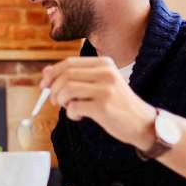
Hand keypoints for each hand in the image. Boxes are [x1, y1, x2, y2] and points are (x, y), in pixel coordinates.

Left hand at [40, 57, 156, 149]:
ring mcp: (105, 89)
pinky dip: (70, 114)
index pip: (69, 62)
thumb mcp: (99, 84)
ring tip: (68, 108)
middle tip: (54, 101)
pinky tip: (79, 116)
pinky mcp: (103, 107)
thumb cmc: (117, 104)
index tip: (43, 85)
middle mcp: (106, 73)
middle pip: (66, 75)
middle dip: (53, 89)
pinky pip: (73, 107)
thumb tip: (45, 72)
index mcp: (104, 63)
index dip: (52, 73)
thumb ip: (76, 77)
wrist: (142, 123)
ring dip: (60, 101)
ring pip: (67, 89)